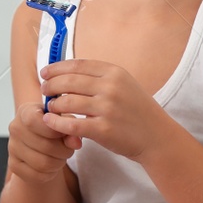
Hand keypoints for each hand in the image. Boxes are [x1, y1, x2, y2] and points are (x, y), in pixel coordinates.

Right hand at [6, 99, 80, 184]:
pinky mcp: (14, 165)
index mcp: (25, 112)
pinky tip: (51, 165)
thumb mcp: (63, 119)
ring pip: (43, 163)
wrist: (39, 138)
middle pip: (45, 146)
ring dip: (59, 163)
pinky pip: (37, 175)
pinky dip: (50, 173)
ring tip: (60, 157)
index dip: (54, 130)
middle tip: (68, 149)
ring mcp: (12, 148)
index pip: (33, 121)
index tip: (64, 133)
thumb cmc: (52, 126)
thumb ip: (70, 126)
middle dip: (64, 150)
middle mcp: (15, 129)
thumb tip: (75, 141)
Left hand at [40, 58, 175, 161]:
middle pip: (68, 81)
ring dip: (53, 105)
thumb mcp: (123, 84)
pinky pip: (71, 124)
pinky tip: (50, 122)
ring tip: (51, 108)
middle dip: (50, 85)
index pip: (77, 65)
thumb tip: (66, 72)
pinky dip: (56, 123)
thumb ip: (99, 77)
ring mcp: (107, 108)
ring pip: (66, 102)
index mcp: (114, 73)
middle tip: (44, 91)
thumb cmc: (137, 111)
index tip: (44, 73)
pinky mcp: (104, 129)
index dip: (56, 68)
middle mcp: (111, 87)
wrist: (158, 137)